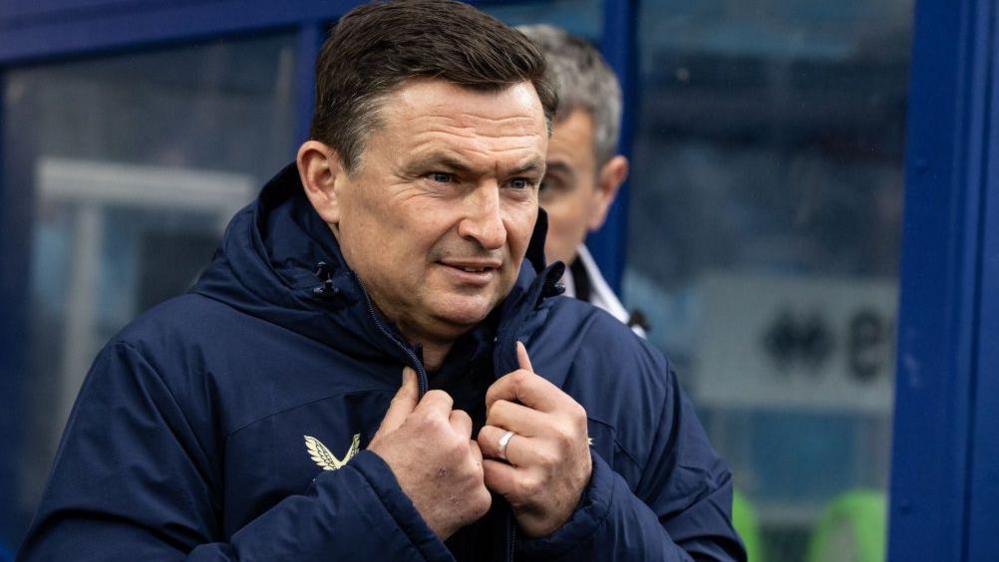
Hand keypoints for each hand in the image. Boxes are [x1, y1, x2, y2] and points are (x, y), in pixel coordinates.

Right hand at [368, 367, 491, 539]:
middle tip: (430, 455)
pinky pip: (482, 478)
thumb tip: (412, 370)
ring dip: (463, 456)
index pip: (444, 399)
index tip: (421, 433)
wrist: (383, 524)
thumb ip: (404, 399)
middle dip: (450, 432)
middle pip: (463, 420)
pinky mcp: (482, 497)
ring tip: (439, 475)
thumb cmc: (379, 476)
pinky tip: (449, 494)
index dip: (431, 415)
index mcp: (430, 421)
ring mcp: (472, 471)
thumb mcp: (385, 434)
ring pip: (475, 448)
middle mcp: (456, 442)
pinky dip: (469, 485)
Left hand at [477, 342, 591, 537]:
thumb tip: (516, 345)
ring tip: (505, 458)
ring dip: (488, 449)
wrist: (573, 508)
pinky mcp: (528, 488)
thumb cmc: (557, 454)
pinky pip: (486, 468)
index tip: (499, 407)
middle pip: (498, 410)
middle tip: (506, 439)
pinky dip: (487, 473)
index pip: (519, 380)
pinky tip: (502, 478)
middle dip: (494, 424)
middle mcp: (561, 433)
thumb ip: (534, 382)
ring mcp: (546, 461)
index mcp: (568, 410)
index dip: (499, 391)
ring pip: (488, 437)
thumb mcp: (556, 416)